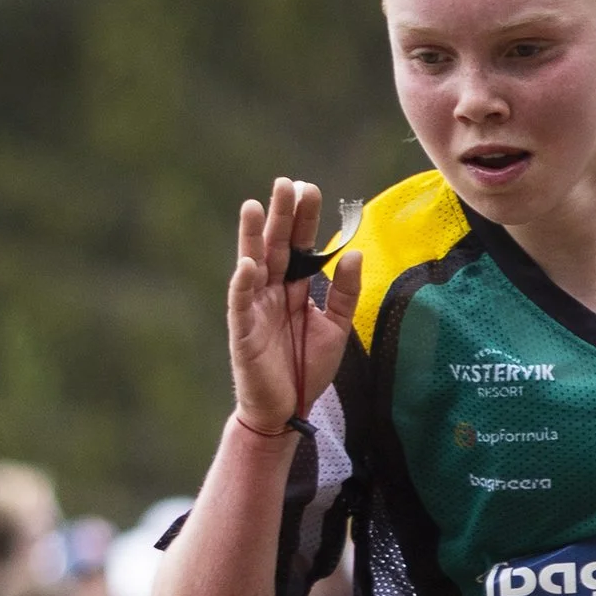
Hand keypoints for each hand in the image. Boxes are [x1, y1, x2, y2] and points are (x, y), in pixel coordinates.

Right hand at [228, 179, 365, 433]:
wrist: (287, 412)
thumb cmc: (306, 370)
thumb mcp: (336, 328)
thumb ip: (345, 293)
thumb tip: (354, 253)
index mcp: (294, 290)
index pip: (300, 248)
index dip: (304, 221)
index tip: (310, 189)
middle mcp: (272, 293)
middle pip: (277, 248)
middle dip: (281, 217)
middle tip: (286, 183)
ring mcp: (255, 309)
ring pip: (253, 266)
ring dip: (252, 237)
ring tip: (254, 206)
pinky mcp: (242, 332)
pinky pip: (241, 304)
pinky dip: (244, 284)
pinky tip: (248, 263)